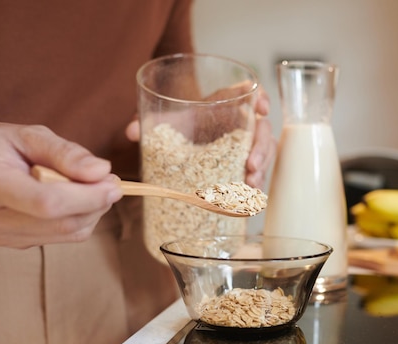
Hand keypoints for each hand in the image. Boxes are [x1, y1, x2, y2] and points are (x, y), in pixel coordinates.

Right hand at [0, 122, 122, 247]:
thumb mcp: (25, 136)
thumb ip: (65, 152)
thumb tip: (101, 171)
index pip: (47, 202)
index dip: (88, 196)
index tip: (113, 183)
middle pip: (62, 222)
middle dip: (97, 203)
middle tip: (111, 182)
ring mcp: (0, 236)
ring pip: (66, 233)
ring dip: (92, 212)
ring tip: (93, 186)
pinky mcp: (12, 243)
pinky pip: (60, 237)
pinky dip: (79, 219)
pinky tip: (75, 199)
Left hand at [125, 84, 275, 189]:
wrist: (180, 143)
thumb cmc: (179, 127)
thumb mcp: (166, 123)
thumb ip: (149, 124)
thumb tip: (132, 132)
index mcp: (225, 103)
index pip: (250, 92)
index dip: (261, 97)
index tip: (262, 109)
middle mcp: (240, 123)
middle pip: (263, 130)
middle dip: (261, 148)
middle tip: (250, 165)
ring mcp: (245, 146)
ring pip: (265, 153)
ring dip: (262, 169)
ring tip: (250, 184)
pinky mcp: (244, 165)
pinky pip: (258, 173)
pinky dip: (255, 185)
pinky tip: (249, 196)